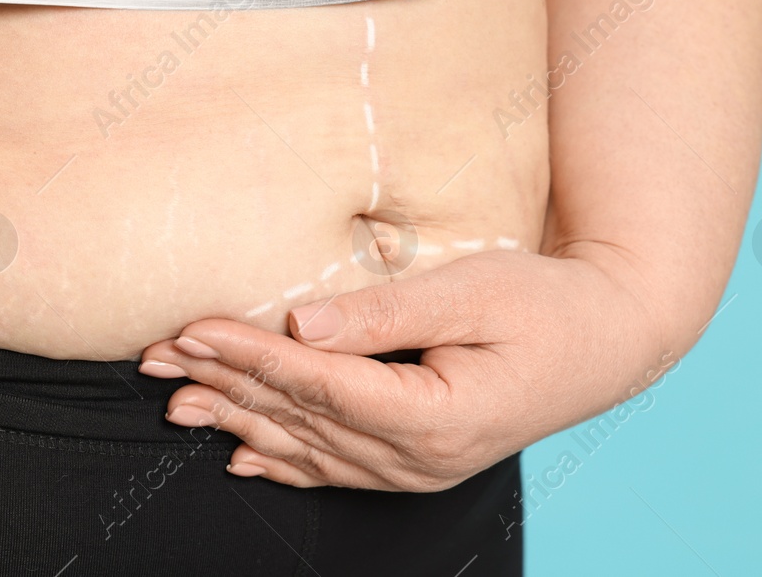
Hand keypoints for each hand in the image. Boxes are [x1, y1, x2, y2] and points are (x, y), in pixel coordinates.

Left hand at [139, 249, 674, 490]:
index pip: (320, 384)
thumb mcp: (473, 291)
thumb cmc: (546, 304)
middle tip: (153, 358)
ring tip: (173, 400)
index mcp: (437, 416)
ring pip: (307, 448)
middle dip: (222, 384)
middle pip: (300, 420)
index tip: (191, 327)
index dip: (249, 355)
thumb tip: (301, 322)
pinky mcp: (416, 463)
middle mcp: (420, 458)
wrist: (608, 342)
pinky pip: (335, 470)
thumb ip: (384, 313)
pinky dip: (282, 461)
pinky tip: (240, 453)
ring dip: (237, 420)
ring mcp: (417, 470)